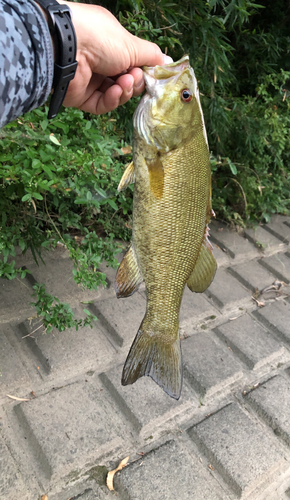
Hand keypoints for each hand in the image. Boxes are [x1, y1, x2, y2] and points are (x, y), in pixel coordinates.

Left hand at [56, 1, 171, 113]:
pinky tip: (114, 91)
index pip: (132, 63)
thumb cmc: (100, 38)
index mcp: (111, 45)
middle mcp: (100, 62)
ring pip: (116, 95)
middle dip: (134, 82)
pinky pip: (102, 104)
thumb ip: (151, 56)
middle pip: (126, 82)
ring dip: (124, 90)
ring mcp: (90, 80)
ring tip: (123, 82)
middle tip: (133, 76)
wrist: (68, 47)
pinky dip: (111, 99)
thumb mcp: (132, 44)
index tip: (152, 74)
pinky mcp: (81, 97)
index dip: (143, 71)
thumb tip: (167, 62)